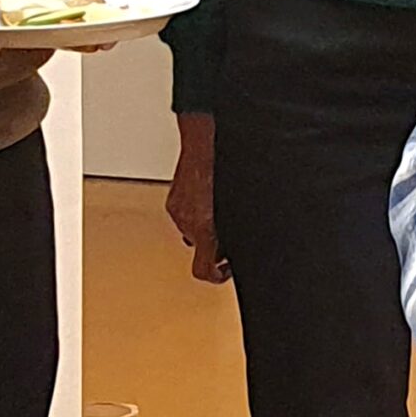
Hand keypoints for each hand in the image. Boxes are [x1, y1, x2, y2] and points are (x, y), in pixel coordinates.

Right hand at [165, 112, 226, 282]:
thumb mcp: (239, 204)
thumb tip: (241, 242)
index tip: (227, 269)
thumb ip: (237, 227)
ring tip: (219, 210)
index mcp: (203, 228)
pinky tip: (210, 195)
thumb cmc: (224, 168)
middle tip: (229, 233)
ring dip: (204, 224)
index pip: (203, 271)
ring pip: (192, 229)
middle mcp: (187, 222)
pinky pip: (186, 213)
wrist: (206, 141)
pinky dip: (196, 210)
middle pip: (199, 248)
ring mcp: (178, 209)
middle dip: (214, 244)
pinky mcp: (174, 198)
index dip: (217, 275)